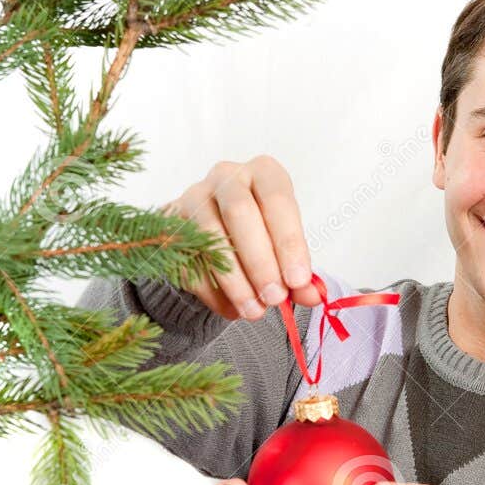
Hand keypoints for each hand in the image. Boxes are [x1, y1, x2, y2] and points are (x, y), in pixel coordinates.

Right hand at [161, 155, 322, 321]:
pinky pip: (189, 258)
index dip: (289, 243)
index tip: (298, 281)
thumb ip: (299, 273)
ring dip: (235, 281)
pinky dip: (212, 290)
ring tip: (254, 311)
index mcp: (264, 173)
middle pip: (240, 213)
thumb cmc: (261, 234)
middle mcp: (227, 176)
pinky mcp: (171, 224)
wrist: (214, 232)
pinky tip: (231, 308)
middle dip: (260, 262)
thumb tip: (313, 296)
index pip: (278, 201)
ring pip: (210, 237)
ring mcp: (194, 197)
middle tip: (274, 298)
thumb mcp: (285, 248)